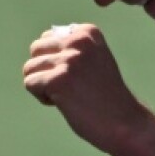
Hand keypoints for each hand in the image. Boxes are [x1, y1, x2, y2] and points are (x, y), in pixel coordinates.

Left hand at [22, 24, 150, 155]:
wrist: (125, 123)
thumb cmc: (105, 96)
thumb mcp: (94, 59)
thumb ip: (72, 47)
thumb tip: (40, 41)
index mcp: (87, 32)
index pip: (49, 38)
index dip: (57, 61)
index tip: (79, 75)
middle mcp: (78, 41)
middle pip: (36, 50)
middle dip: (45, 70)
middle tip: (71, 87)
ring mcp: (68, 60)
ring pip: (29, 68)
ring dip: (43, 85)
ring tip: (69, 95)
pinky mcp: (58, 80)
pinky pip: (29, 83)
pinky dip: (42, 97)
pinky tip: (64, 103)